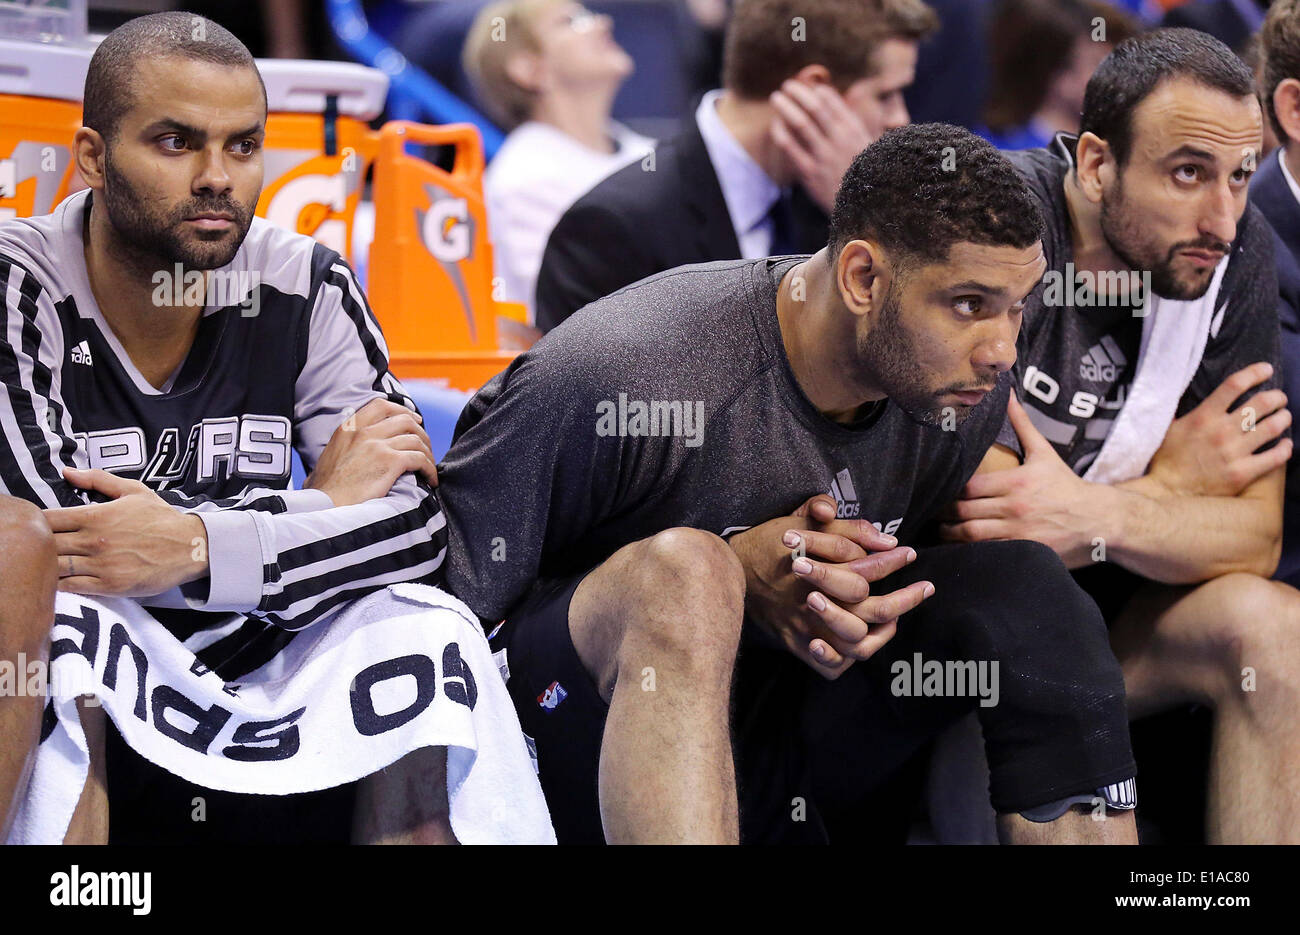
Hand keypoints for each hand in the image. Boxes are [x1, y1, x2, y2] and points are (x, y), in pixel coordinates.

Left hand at [45, 468, 208, 595]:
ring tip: (43, 567)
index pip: (47, 519)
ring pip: (55, 567)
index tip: (37, 526)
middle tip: (36, 548)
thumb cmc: (163, 519)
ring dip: (45, 567)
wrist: (191, 546)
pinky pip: (72, 587)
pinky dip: (59, 586)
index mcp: (96, 515)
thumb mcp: (134, 491)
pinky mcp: (110, 584)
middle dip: (36, 546)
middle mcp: (94, 540)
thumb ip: (98, 480)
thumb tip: (68, 472)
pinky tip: (58, 582)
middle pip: (46, 544)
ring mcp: (101, 564)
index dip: (36, 523)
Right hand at [305, 398, 437, 506]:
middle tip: (426, 446)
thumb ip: (344, 445)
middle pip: (405, 420)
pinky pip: (420, 459)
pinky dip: (430, 469)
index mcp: (348, 428)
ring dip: (427, 453)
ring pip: (416, 440)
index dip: (402, 410)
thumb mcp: (329, 455)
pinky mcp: (390, 462)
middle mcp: (364, 432)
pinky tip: (430, 479)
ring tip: (429, 466)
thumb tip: (352, 451)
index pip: (381, 405)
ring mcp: (378, 446)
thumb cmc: (326, 489)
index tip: (414, 420)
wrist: (325, 505)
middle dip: (421, 432)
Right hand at [729, 494, 931, 678]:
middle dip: (906, 598)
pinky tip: (862, 643)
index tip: (907, 552)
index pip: (866, 570)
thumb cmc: (763, 545)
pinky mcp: (798, 644)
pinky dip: (850, 660)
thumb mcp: (793, 520)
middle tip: (925, 588)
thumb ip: (822, 515)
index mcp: (818, 573)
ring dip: (885, 632)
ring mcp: (808, 629)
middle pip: (873, 610)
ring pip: (858, 643)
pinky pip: (831, 666)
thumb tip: (851, 517)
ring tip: (898, 617)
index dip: (891, 561)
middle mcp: (817, 604)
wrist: (728, 574)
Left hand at [769, 79, 876, 214]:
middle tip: (787, 85)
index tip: (807, 86)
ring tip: (776, 97)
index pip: (832, 101)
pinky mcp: (810, 172)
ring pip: (800, 122)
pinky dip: (780, 131)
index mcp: (854, 130)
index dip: (816, 89)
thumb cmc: (863, 174)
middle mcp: (839, 139)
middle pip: (814, 106)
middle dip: (798, 92)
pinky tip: (775, 124)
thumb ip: (850, 122)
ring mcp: (824, 155)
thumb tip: (829, 97)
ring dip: (786, 106)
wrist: (863, 208)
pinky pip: (790, 145)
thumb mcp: (866, 144)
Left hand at [941, 394, 1099, 564]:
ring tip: (939, 530)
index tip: (939, 490)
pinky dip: (970, 551)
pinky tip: (958, 549)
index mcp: (1017, 482)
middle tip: (931, 511)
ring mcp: (1019, 533)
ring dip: (950, 534)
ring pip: (972, 535)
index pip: (969, 487)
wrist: (1098, 519)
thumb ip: (1021, 424)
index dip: (950, 491)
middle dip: (944, 514)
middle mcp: (1015, 507)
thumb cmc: (1066, 485)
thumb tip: (1006, 393)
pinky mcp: (1024, 551)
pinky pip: (989, 553)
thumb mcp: (1044, 453)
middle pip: (965, 512)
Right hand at [1146, 362, 1291, 497]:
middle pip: (1262, 403)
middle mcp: (1222, 431)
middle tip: (1279, 398)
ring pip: (1273, 427)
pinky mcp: (1243, 473)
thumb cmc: (1166, 459)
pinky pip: (1275, 457)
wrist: (1167, 492)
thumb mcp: (1168, 427)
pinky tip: (1285, 444)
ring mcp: (1234, 453)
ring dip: (1283, 418)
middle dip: (1276, 397)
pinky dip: (1285, 448)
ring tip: (1284, 417)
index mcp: (1204, 416)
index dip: (1255, 373)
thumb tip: (1179, 388)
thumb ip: (1179, 408)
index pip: (1235, 384)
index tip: (1266, 370)